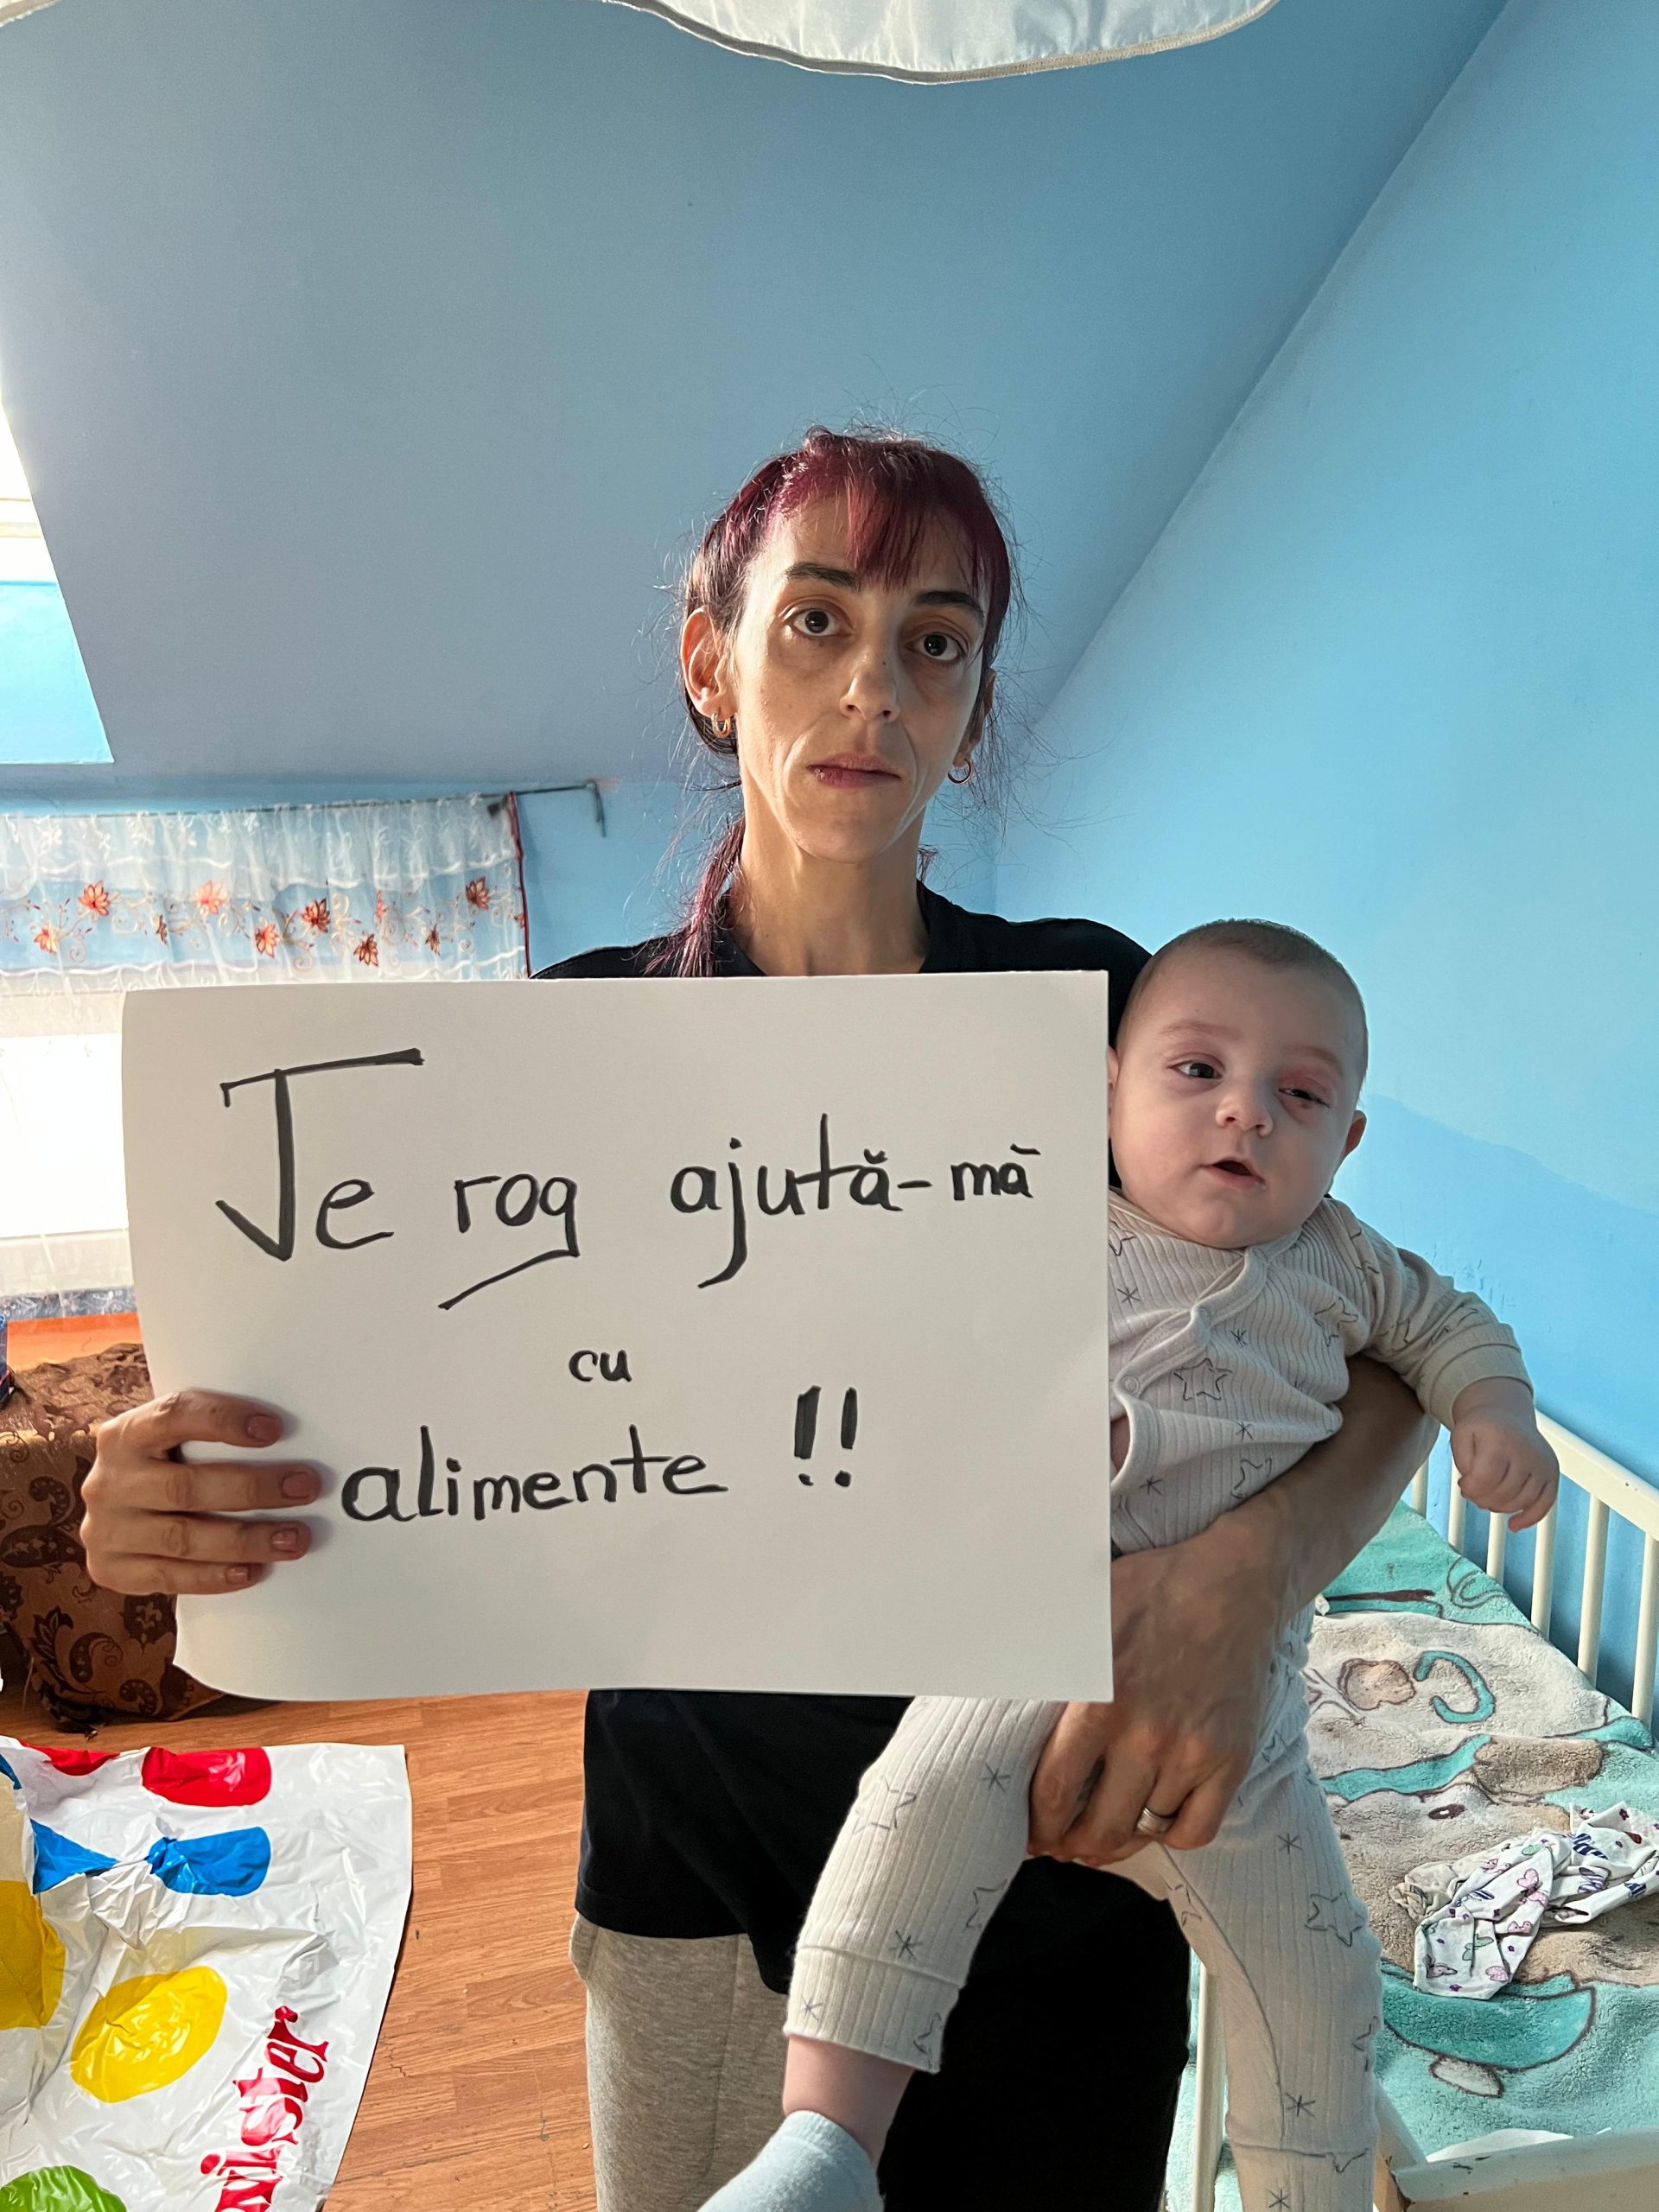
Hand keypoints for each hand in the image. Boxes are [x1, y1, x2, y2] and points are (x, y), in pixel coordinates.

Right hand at [80, 1390, 317, 1594]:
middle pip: (187, 1486)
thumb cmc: (156, 1467)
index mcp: (125, 1434)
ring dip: (246, 1540)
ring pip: (184, 1538)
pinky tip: (252, 1570)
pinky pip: (170, 1577)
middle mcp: (110, 1481)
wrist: (103, 1514)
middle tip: (305, 1487)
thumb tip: (289, 1441)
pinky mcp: (111, 1570)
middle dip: (254, 1488)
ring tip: (293, 1538)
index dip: (223, 1421)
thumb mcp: (168, 1440)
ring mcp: (107, 1529)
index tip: (274, 1428)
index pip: (174, 1416)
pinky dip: (215, 1576)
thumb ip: (207, 1437)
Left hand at [1028, 1523, 1277, 1865]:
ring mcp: (1193, 1752)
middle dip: (1070, 1846)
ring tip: (1100, 1840)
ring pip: (1145, 1830)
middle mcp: (1147, 1736)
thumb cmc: (1152, 1589)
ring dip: (1117, 1842)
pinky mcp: (1233, 1759)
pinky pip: (1197, 1829)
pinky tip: (1153, 1823)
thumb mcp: (1083, 1606)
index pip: (1055, 1791)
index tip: (1029, 1834)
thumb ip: (1042, 1646)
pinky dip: (1171, 1837)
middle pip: (1098, 1826)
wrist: (1236, 1582)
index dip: (1037, 1825)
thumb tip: (985, 1662)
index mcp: (1100, 1700)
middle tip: (1059, 1846)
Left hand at [1452, 1410, 1558, 1531]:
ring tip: (1487, 1495)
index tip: (1463, 1484)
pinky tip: (1513, 1525)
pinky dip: (1529, 1518)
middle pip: (1503, 1493)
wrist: (1505, 1415)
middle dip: (1482, 1498)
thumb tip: (1476, 1488)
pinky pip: (1545, 1503)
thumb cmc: (1481, 1430)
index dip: (1470, 1489)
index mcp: (1501, 1439)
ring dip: (1500, 1507)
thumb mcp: (1460, 1436)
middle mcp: (1527, 1451)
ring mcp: (1543, 1462)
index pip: (1485, 1478)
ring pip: (1522, 1501)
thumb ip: (1462, 1462)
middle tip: (1473, 1491)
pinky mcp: (1552, 1472)